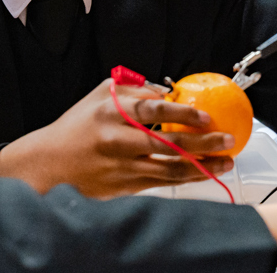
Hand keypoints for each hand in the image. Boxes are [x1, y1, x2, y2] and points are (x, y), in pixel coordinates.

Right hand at [0, 79, 234, 197]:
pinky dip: (186, 178)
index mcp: (110, 112)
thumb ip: (132, 89)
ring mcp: (121, 167)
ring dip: (202, 165)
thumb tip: (167, 91)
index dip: (181, 112)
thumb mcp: (97, 97)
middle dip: (203, 142)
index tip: (205, 115)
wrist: (49, 165)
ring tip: (226, 160)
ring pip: (170, 169)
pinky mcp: (124, 187)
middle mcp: (117, 140)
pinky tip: (204, 172)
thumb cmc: (75, 128)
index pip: (152, 110)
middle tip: (227, 138)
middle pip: (168, 143)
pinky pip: (162, 182)